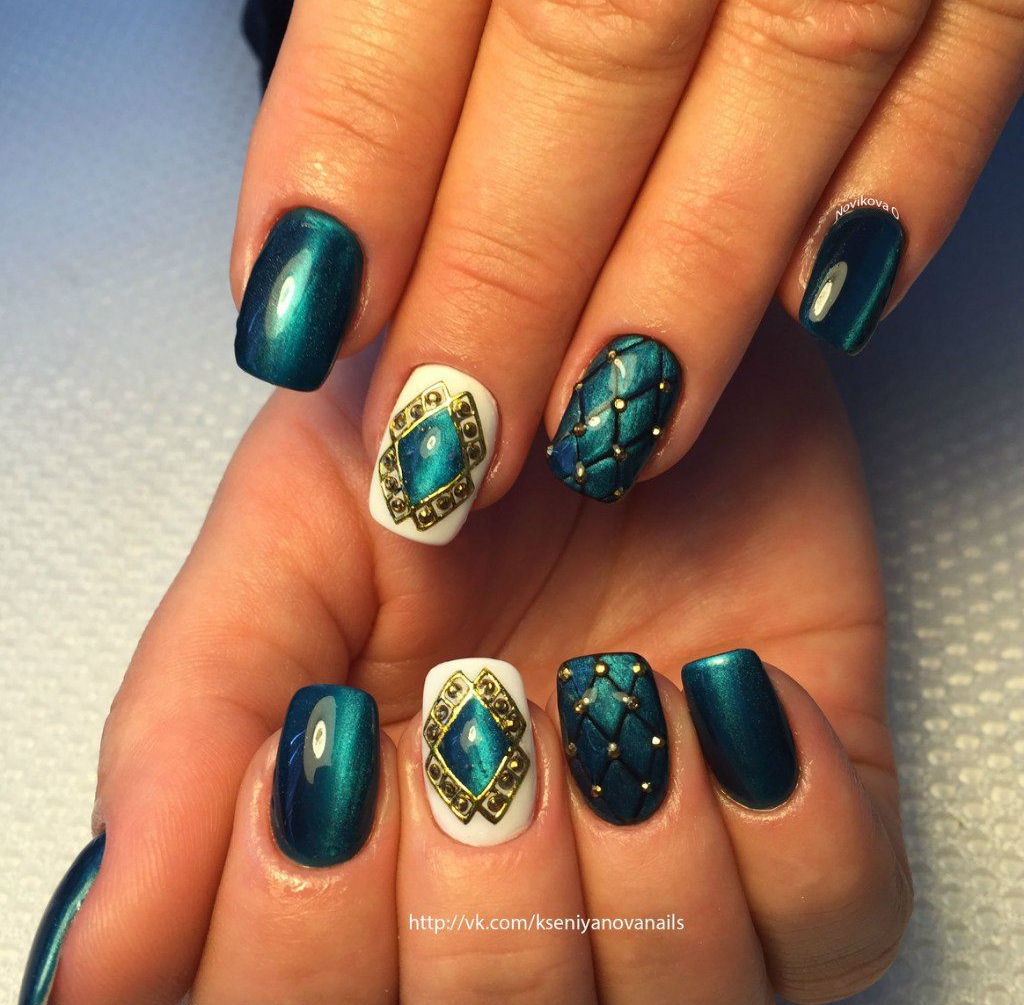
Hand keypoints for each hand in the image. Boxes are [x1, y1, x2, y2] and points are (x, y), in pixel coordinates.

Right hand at [39, 315, 910, 1003]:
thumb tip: (95, 954)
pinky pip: (835, 917)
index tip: (329, 758)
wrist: (618, 344)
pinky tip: (723, 684)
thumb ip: (192, 720)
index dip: (297, 942)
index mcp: (369, 850)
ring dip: (629, 857)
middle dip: (473, 906)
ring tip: (605, 682)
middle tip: (474, 712)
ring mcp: (676, 866)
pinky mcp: (812, 818)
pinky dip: (786, 819)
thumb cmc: (457, 423)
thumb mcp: (293, 534)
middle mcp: (520, 890)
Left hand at [230, 0, 1023, 542]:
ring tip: (611, 437)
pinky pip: (978, 44)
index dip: (353, 168)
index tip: (301, 322)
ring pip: (792, 61)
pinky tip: (825, 308)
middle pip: (591, 47)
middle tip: (446, 439)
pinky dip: (904, 181)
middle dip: (509, 277)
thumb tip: (322, 190)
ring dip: (692, 282)